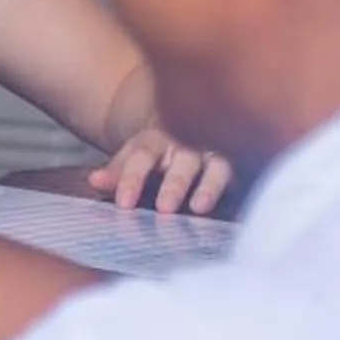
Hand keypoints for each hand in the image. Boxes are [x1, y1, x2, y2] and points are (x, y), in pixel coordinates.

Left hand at [90, 126, 232, 214]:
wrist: (192, 125)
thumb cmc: (160, 151)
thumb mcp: (134, 156)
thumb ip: (116, 170)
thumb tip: (94, 181)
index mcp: (158, 139)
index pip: (142, 156)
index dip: (132, 179)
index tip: (123, 204)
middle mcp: (191, 144)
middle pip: (182, 163)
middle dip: (172, 185)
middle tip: (163, 209)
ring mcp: (219, 153)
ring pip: (217, 168)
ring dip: (209, 187)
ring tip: (199, 208)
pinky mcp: (244, 166)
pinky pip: (244, 179)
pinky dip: (240, 194)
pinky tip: (239, 214)